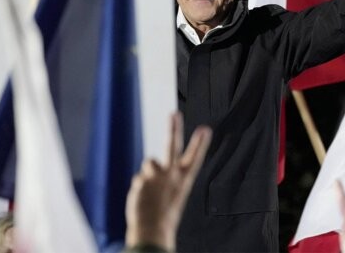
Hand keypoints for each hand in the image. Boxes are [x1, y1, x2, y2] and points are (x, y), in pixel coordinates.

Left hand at [125, 112, 211, 250]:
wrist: (152, 230)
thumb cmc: (164, 216)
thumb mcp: (172, 194)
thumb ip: (165, 176)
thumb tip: (151, 163)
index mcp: (184, 180)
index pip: (195, 158)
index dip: (200, 143)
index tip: (205, 129)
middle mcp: (172, 174)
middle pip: (172, 146)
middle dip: (174, 128)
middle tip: (174, 114)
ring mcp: (156, 175)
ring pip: (149, 163)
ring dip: (148, 174)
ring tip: (151, 192)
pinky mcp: (142, 178)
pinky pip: (139, 178)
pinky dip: (139, 188)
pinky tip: (142, 199)